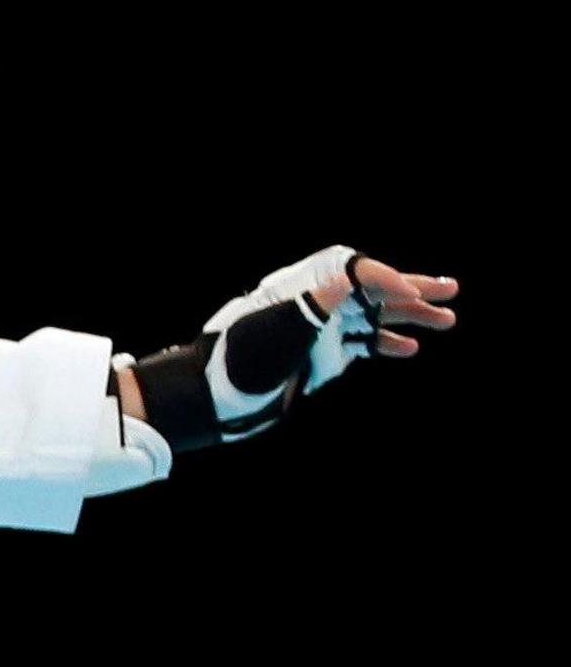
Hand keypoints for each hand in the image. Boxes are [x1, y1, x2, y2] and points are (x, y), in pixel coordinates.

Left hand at [120, 245, 458, 451]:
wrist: (216, 396)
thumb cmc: (242, 357)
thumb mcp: (283, 322)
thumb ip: (322, 297)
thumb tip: (359, 271)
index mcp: (302, 290)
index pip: (352, 270)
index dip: (383, 276)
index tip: (409, 290)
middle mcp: (313, 307)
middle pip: (370, 290)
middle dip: (411, 289)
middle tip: (452, 289)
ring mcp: (318, 333)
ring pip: (372, 318)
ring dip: (409, 317)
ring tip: (446, 320)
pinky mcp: (320, 360)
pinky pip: (360, 346)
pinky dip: (386, 345)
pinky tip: (411, 348)